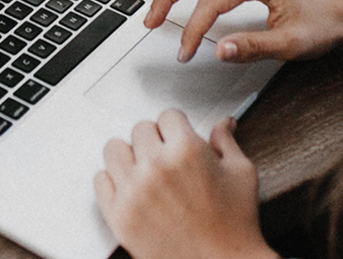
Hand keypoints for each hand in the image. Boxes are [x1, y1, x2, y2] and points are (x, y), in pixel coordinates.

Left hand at [94, 109, 279, 258]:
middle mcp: (156, 166)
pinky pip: (100, 180)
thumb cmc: (235, 226)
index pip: (168, 115)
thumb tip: (223, 123)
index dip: (177, 127)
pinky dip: (113, 181)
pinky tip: (131, 188)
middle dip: (155, 139)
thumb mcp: (241, 174)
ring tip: (145, 169)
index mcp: (186, 150)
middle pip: (140, 129)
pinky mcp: (119, 215)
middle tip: (166, 157)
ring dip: (130, 155)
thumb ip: (226, 142)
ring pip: (114, 149)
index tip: (179, 137)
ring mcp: (133, 191)